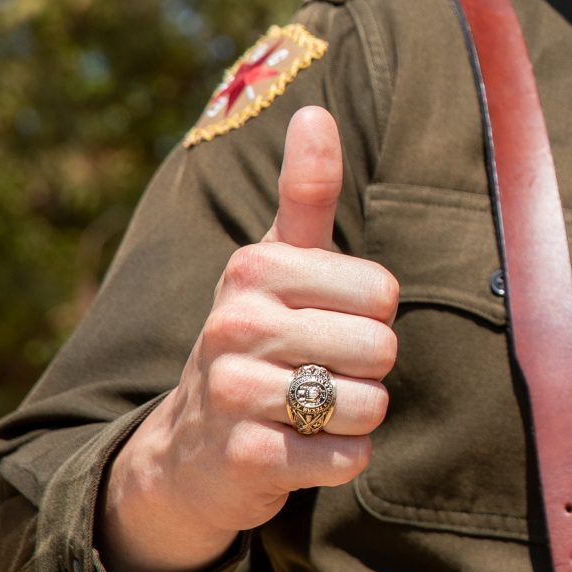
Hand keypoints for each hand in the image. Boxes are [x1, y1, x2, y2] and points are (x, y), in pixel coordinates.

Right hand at [98, 105, 399, 571]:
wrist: (189, 449)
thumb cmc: (256, 340)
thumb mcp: (275, 263)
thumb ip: (306, 192)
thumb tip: (316, 110)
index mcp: (254, 268)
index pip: (382, 291)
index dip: (372, 316)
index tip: (328, 323)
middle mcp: (236, 324)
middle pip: (382, 348)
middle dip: (367, 370)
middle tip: (320, 373)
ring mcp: (235, 393)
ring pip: (369, 405)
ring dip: (356, 417)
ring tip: (311, 411)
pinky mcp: (247, 459)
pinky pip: (347, 459)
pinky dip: (341, 461)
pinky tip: (302, 450)